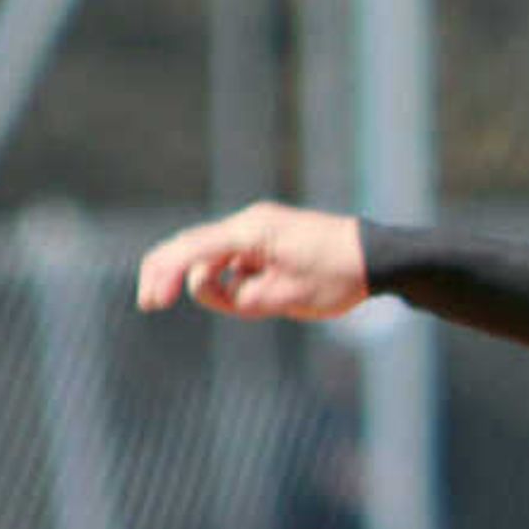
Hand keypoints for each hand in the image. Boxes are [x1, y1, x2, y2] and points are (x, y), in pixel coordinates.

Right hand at [134, 203, 370, 320]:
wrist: (378, 257)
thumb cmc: (338, 277)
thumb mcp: (286, 297)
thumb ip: (240, 296)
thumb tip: (205, 288)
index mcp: (251, 233)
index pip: (193, 251)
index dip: (164, 274)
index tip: (151, 301)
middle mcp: (249, 224)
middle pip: (193, 248)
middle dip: (170, 275)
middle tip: (151, 304)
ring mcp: (258, 230)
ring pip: (217, 259)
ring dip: (224, 287)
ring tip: (273, 302)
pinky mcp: (268, 240)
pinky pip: (238, 261)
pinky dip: (239, 281)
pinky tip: (270, 294)